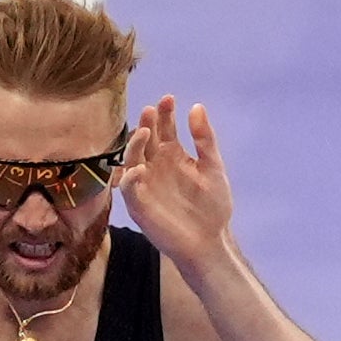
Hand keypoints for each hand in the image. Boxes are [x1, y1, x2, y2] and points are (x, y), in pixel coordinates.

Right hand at [116, 95, 234, 270]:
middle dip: (147, 123)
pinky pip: (127, 188)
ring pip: (132, 158)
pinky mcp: (139, 205)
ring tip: (146, 133)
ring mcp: (145, 184)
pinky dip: (130, 177)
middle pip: (146, 139)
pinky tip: (139, 168)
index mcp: (173, 155)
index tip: (169, 99)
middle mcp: (156, 166)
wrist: (210, 241)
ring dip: (136, 144)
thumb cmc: (212, 206)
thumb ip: (204, 139)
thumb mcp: (213, 168)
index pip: (165, 128)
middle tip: (152, 110)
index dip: (165, 113)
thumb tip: (197, 107)